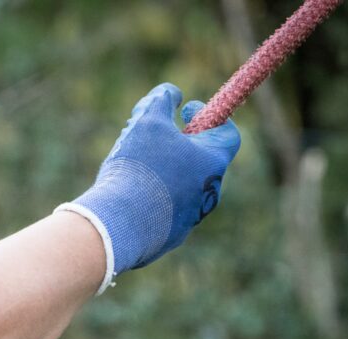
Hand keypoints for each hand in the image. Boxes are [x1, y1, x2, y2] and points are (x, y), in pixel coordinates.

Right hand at [56, 82, 239, 292]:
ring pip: (181, 185)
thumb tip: (172, 93)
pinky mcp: (171, 236)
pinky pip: (164, 209)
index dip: (209, 117)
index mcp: (211, 162)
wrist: (119, 224)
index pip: (228, 134)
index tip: (186, 111)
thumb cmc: (139, 169)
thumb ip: (162, 100)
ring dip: (163, 170)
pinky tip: (125, 193)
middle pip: (201, 160)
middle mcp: (209, 192)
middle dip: (179, 144)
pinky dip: (150, 197)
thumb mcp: (148, 121)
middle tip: (152, 136)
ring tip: (132, 165)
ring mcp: (191, 217)